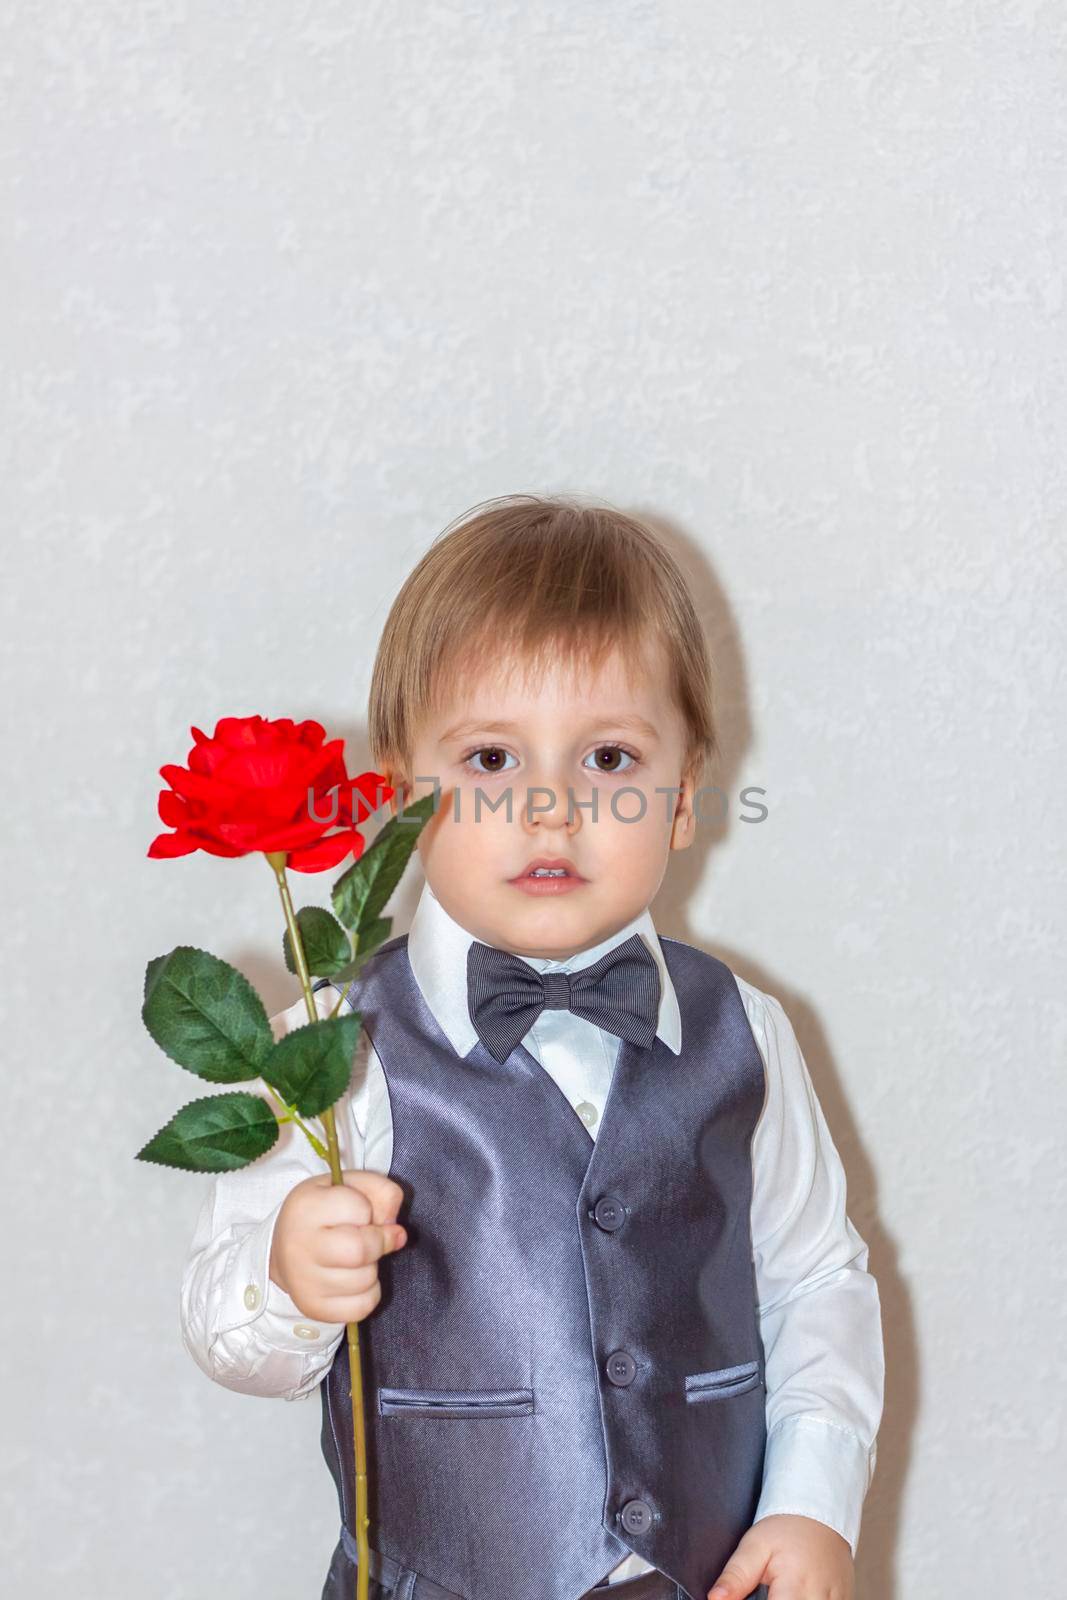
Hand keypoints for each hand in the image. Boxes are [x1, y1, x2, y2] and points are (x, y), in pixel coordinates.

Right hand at [269, 1169, 407, 1323]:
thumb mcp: (348, 1185)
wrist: (286, 1249)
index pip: (359, 1209)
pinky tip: (353, 1279)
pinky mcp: (313, 1307)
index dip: (367, 1209)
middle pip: (361, 1250)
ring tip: (354, 1258)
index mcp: (305, 1207)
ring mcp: (303, 1282)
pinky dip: (369, 1293)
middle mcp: (298, 1246)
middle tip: (370, 1237)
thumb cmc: (324, 1213)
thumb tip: (398, 1233)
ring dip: (372, 1267)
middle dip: (378, 1242)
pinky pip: (363, 1306)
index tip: (356, 1212)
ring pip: (365, 1280)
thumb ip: (382, 1192)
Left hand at [707, 1513, 853, 1599]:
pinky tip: (795, 1592)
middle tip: (764, 1591)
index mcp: (795, 1586)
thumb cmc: (785, 1529)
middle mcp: (819, 1599)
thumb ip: (735, 1577)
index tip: (755, 1597)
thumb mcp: (754, 1545)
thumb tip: (714, 1599)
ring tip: (780, 1590)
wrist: (821, 1514)